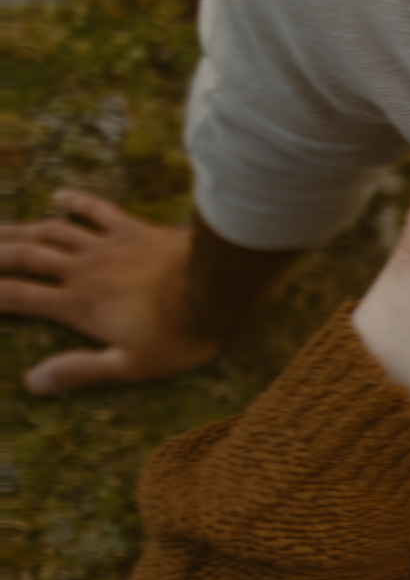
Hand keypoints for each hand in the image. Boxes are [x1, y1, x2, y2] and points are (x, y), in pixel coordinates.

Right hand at [1, 189, 220, 393]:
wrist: (219, 290)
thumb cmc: (179, 335)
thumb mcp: (131, 367)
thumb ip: (82, 373)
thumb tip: (34, 383)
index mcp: (76, 305)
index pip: (15, 297)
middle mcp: (82, 270)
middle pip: (23, 255)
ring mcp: (107, 245)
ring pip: (52, 231)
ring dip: (20, 228)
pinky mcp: (134, 229)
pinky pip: (98, 211)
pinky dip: (76, 201)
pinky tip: (59, 195)